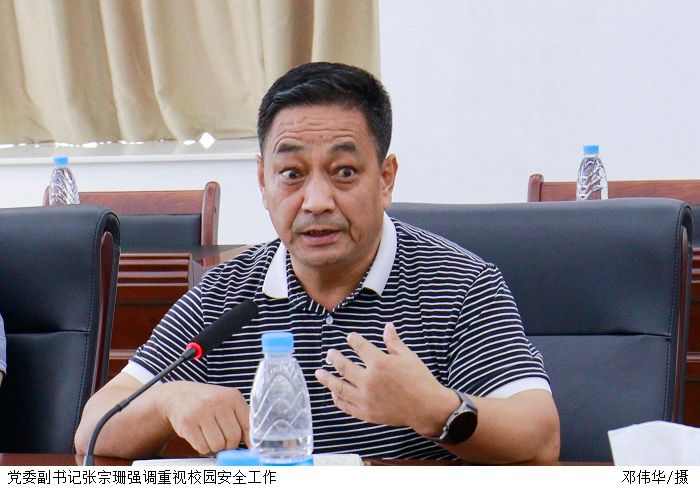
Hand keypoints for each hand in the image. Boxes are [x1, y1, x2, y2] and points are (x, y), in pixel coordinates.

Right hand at [157, 381, 249, 454]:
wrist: (178, 396)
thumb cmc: (208, 404)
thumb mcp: (227, 403)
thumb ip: (242, 420)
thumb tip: (253, 444)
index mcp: (233, 396)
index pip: (248, 426)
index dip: (247, 440)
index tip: (247, 447)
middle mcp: (218, 401)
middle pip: (233, 438)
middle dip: (228, 445)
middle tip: (222, 440)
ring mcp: (202, 411)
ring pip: (218, 445)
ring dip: (214, 447)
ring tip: (209, 437)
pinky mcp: (187, 422)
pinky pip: (202, 447)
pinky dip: (202, 448)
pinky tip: (199, 437)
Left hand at [314, 323, 458, 434]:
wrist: (426, 407)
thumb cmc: (419, 379)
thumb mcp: (408, 356)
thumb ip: (393, 342)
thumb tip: (387, 326)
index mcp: (379, 363)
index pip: (360, 347)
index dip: (353, 340)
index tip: (350, 338)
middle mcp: (368, 380)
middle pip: (344, 366)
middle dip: (335, 358)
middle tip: (330, 353)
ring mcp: (365, 398)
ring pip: (339, 387)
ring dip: (327, 379)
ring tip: (319, 373)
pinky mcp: (366, 413)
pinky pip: (346, 405)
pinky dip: (337, 399)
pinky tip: (333, 393)